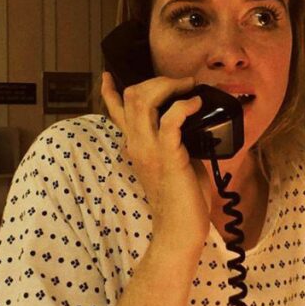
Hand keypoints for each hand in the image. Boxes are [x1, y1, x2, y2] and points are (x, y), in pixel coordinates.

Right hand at [101, 71, 210, 246]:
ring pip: (144, 101)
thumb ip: (172, 142)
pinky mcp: (168, 156)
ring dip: (168, 86)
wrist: (179, 229)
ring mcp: (150, 149)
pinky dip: (184, 105)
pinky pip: (171, 120)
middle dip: (157, 80)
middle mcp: (137, 144)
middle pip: (132, 96)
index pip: (116, 113)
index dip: (110, 92)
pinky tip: (197, 104)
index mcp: (135, 146)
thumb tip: (192, 122)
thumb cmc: (181, 198)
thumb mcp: (171, 162)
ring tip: (189, 88)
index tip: (107, 76)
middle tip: (182, 83)